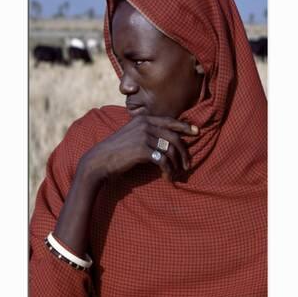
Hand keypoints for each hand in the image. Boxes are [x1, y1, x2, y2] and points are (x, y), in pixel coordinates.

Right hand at [80, 114, 198, 182]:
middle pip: (174, 136)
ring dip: (177, 164)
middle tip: (188, 164)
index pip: (170, 121)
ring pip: (170, 149)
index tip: (197, 132)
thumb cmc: (116, 150)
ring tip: (177, 173)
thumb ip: (147, 132)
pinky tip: (167, 177)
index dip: (185, 126)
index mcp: (143, 118)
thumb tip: (168, 140)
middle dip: (184, 151)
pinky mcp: (142, 150)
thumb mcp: (131, 134)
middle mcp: (145, 124)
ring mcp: (144, 136)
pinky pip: (163, 161)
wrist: (100, 160)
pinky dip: (168, 171)